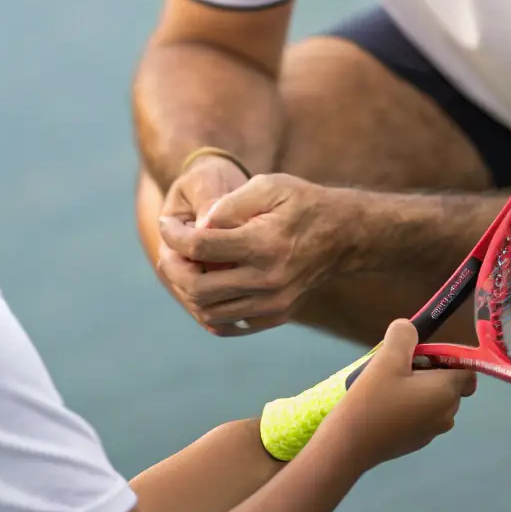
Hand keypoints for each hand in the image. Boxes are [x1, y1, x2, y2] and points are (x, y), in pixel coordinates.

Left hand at [158, 173, 346, 336]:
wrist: (344, 234)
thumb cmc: (302, 203)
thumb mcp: (268, 186)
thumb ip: (228, 204)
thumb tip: (196, 227)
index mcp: (264, 244)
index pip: (199, 247)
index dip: (173, 234)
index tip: (165, 223)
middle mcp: (268, 280)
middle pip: (198, 287)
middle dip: (173, 267)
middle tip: (168, 250)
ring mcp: (273, 304)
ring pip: (209, 312)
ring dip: (187, 290)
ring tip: (184, 267)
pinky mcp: (277, 315)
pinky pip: (229, 324)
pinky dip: (209, 308)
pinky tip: (206, 286)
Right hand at [333, 319, 476, 469]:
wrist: (351, 444)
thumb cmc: (374, 400)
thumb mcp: (387, 358)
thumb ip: (403, 335)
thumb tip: (410, 329)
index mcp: (447, 392)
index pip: (467, 370)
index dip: (447, 356)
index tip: (419, 355)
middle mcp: (447, 414)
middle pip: (449, 383)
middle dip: (428, 370)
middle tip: (397, 366)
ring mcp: (432, 431)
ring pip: (434, 398)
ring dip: (417, 387)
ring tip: (387, 384)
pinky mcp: (417, 441)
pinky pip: (421, 414)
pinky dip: (409, 405)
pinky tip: (383, 404)